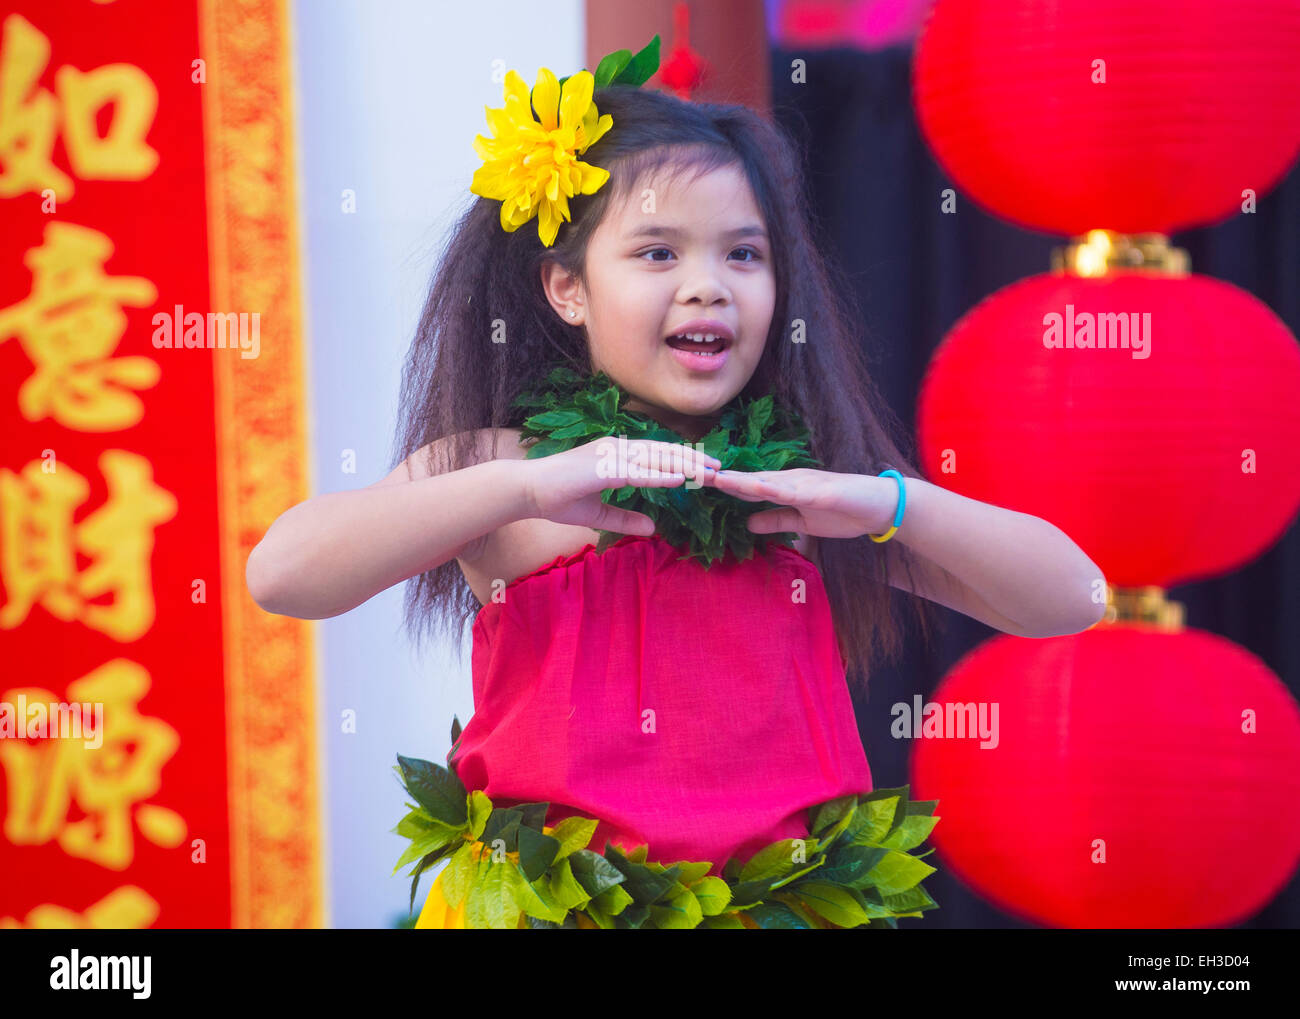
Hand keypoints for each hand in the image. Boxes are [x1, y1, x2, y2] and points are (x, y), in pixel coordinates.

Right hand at [522, 436, 720, 535]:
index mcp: (616, 456)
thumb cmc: (558, 499)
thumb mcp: (599, 513)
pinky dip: (659, 474)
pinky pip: (636, 471)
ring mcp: (609, 455)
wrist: (527, 492)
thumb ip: (626, 516)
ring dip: (683, 465)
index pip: (656, 456)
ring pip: (654, 459)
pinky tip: (679, 479)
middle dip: (692, 460)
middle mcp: (616, 450)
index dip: (682, 461)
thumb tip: (653, 526)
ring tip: (708, 473)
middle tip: (719, 469)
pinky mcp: (601, 467)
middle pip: (662, 453)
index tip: (706, 469)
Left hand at [709, 468, 899, 539]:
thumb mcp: (801, 523)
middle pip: (747, 479)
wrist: (880, 508)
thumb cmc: (843, 512)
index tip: (691, 482)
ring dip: (738, 480)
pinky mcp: (821, 492)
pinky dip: (773, 490)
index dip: (719, 484)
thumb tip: (747, 523)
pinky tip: (756, 488)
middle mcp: (789, 480)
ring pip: (765, 481)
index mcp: (783, 487)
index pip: (744, 486)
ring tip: (712, 478)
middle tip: (687, 472)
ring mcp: (804, 483)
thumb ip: (775, 520)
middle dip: (718, 478)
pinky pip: (794, 491)